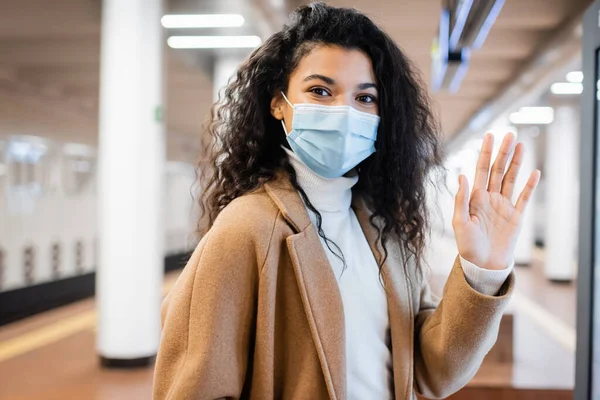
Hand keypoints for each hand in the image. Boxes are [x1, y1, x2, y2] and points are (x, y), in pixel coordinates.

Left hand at [452, 133, 540, 269]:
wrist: (483, 264)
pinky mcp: (516, 216)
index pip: (480, 170)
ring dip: (516, 163)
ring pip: (511, 179)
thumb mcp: (460, 222)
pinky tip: (534, 172)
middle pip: (498, 170)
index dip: (485, 153)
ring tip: (521, 145)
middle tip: (509, 134)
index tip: (489, 136)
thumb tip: (461, 176)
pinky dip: (530, 185)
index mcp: (475, 198)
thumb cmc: (467, 245)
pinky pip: (524, 198)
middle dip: (503, 152)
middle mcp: (490, 198)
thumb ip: (461, 199)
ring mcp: (504, 205)